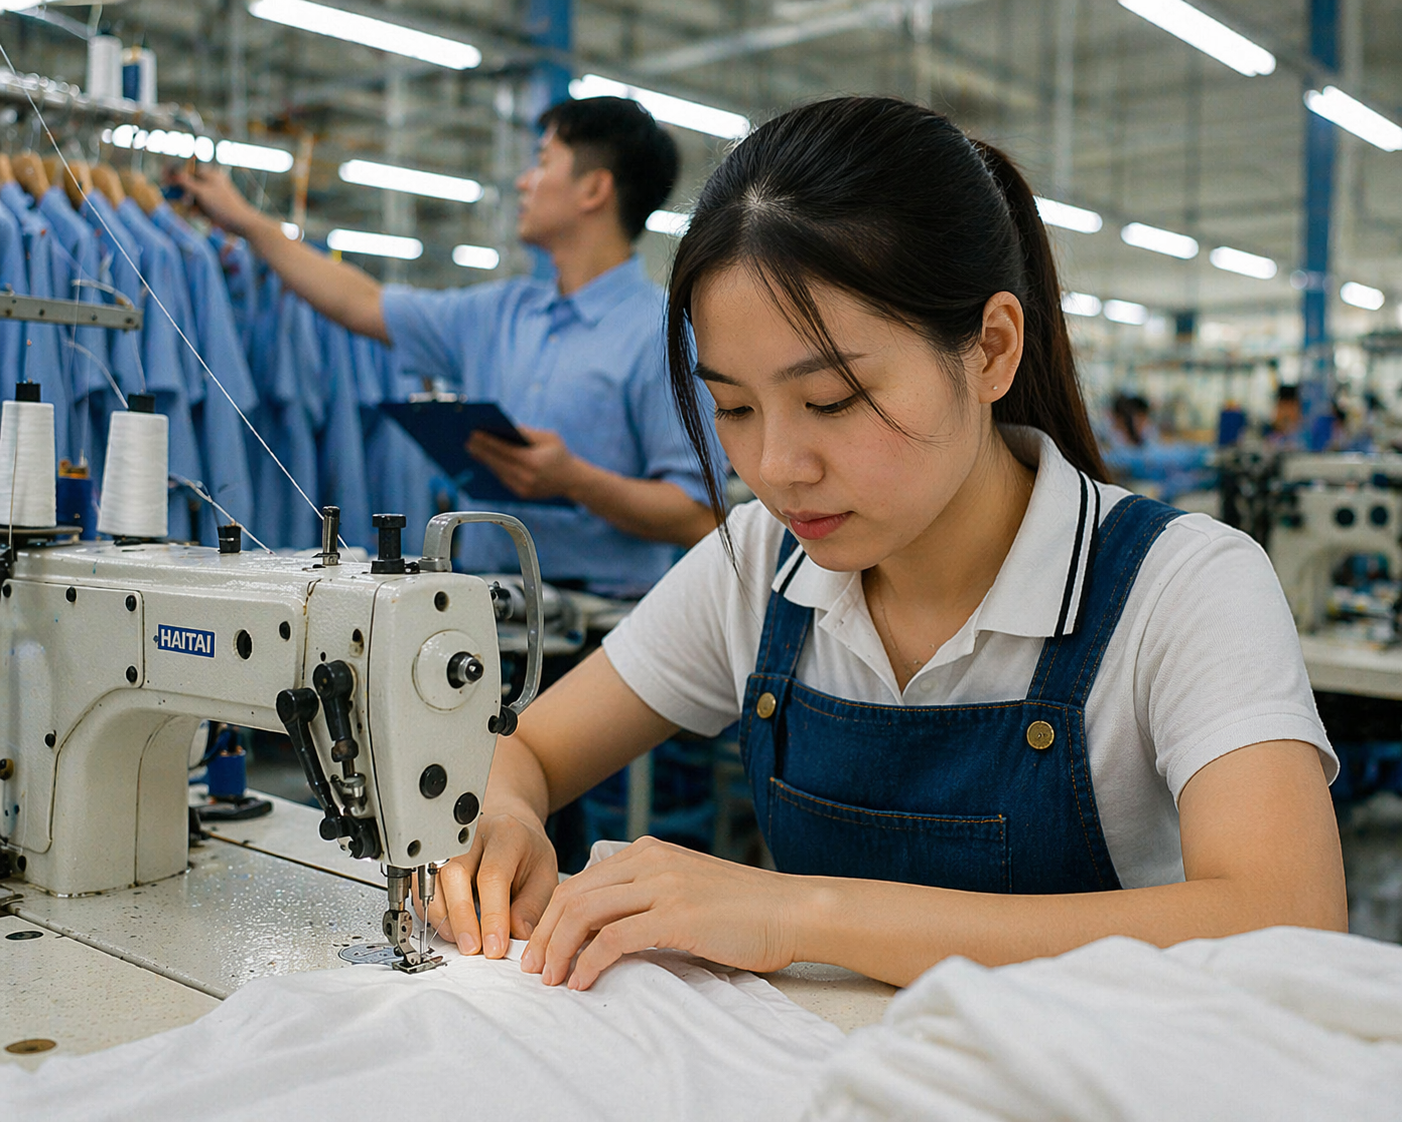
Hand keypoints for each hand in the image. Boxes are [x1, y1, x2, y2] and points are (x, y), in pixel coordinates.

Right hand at [170, 165, 261, 236]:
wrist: (241, 223)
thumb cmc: (223, 206)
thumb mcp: (202, 192)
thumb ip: (186, 182)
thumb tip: (173, 173)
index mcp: (210, 174)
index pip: (187, 170)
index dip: (174, 175)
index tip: (163, 181)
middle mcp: (211, 182)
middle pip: (188, 184)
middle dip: (181, 192)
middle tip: (173, 197)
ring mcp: (212, 194)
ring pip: (192, 196)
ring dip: (189, 203)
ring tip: (194, 210)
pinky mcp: (213, 206)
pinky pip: (199, 206)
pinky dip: (196, 210)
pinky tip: (199, 215)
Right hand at [420, 806, 558, 958]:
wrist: (511, 834)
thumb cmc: (527, 854)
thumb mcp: (544, 877)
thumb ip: (531, 907)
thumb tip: (517, 935)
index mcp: (506, 834)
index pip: (493, 875)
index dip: (492, 915)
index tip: (495, 946)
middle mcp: (472, 835)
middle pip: (454, 874)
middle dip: (462, 918)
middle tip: (473, 948)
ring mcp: (446, 845)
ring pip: (431, 882)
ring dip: (444, 919)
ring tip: (463, 939)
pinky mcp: (429, 860)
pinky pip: (421, 890)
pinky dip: (433, 915)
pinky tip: (451, 927)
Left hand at [466, 426, 582, 500]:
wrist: (574, 481)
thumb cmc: (560, 455)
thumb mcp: (548, 438)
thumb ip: (527, 432)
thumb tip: (504, 427)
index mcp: (533, 461)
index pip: (504, 450)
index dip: (487, 441)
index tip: (473, 433)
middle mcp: (526, 477)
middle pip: (497, 462)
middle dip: (481, 451)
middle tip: (467, 442)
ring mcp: (523, 488)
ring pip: (498, 472)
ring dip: (484, 461)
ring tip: (472, 450)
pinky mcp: (522, 494)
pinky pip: (503, 480)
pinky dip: (494, 470)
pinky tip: (485, 461)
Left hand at [520, 836, 800, 990]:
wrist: (793, 910)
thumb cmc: (746, 909)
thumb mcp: (687, 887)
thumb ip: (649, 895)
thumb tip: (607, 929)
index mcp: (649, 851)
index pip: (581, 882)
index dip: (551, 917)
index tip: (541, 949)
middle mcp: (650, 860)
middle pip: (573, 895)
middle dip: (545, 935)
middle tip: (533, 969)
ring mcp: (663, 884)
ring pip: (586, 913)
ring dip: (560, 950)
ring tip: (551, 979)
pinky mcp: (676, 914)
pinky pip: (614, 938)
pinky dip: (589, 962)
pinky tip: (583, 981)